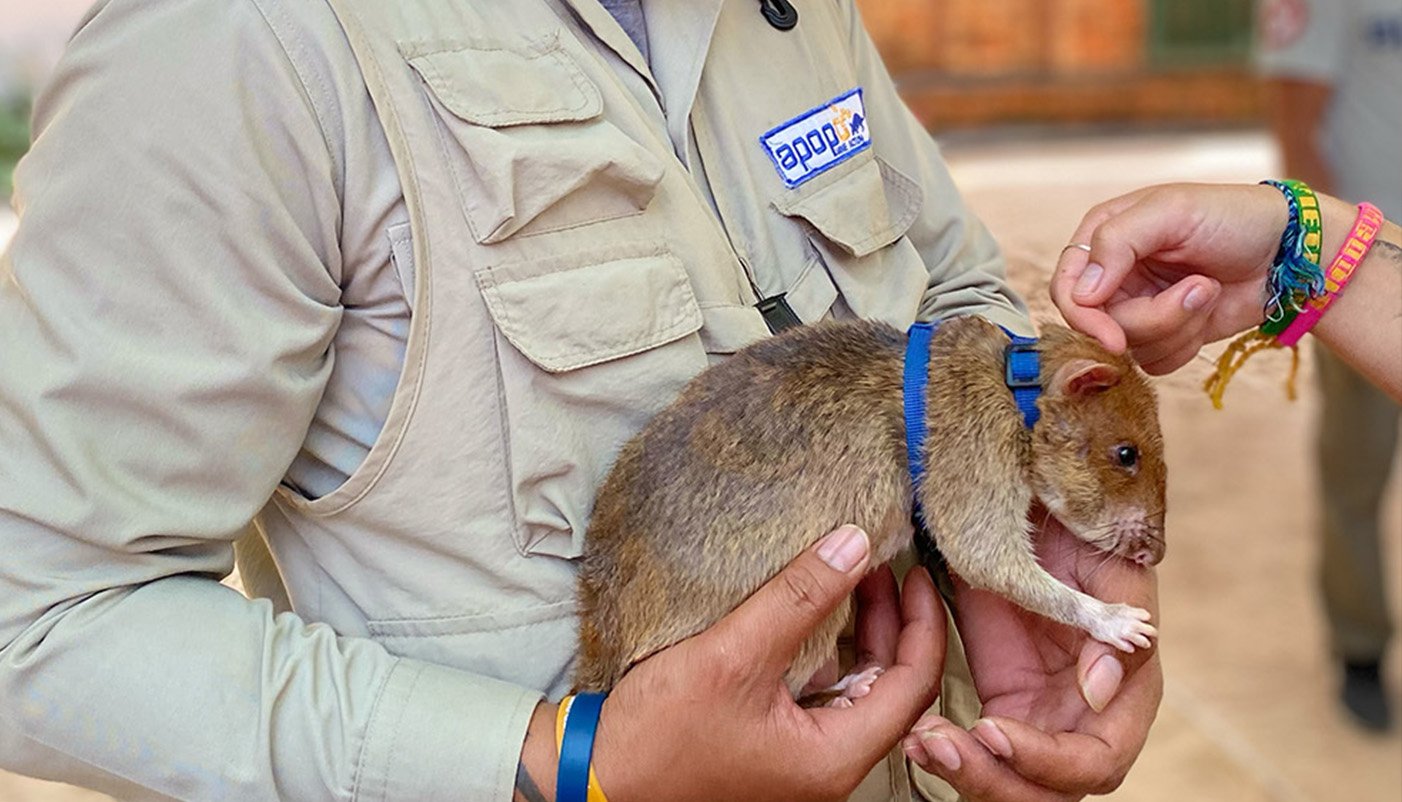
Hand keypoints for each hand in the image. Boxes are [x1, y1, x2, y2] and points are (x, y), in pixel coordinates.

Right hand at [589, 525, 946, 801]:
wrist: (598, 779)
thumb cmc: (660, 737)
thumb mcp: (734, 655)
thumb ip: (799, 599)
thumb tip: (854, 545)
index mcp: (834, 756)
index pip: (912, 684)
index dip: (923, 623)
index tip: (915, 572)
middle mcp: (828, 764)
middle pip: (890, 686)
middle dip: (891, 622)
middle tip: (880, 564)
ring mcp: (801, 757)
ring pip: (856, 688)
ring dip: (858, 632)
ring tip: (848, 576)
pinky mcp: (774, 745)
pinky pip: (820, 694)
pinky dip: (825, 650)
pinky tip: (810, 613)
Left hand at [904, 512, 1161, 800]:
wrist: (1044, 514)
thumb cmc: (1088, 540)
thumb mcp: (1112, 568)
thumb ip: (1112, 626)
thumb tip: (1098, 690)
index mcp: (1124, 702)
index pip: (1094, 761)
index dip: (1047, 760)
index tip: (992, 729)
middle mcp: (1082, 725)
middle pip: (1045, 792)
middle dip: (992, 780)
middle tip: (942, 747)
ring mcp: (1038, 723)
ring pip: (1005, 781)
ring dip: (962, 773)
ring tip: (921, 742)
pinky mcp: (998, 709)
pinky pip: (973, 750)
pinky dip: (943, 751)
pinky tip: (912, 736)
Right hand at [1050, 183, 1283, 373]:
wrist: (1288, 252)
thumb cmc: (1233, 216)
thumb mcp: (1172, 210)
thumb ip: (1117, 241)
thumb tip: (1082, 293)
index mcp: (1103, 237)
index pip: (1066, 288)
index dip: (1084, 317)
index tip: (1113, 337)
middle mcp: (1114, 275)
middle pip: (1100, 326)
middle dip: (1153, 316)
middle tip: (1198, 291)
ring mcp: (1139, 306)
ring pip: (1130, 347)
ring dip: (1178, 324)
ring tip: (1209, 289)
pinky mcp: (1165, 334)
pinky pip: (1155, 362)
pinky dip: (1187, 343)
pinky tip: (1209, 311)